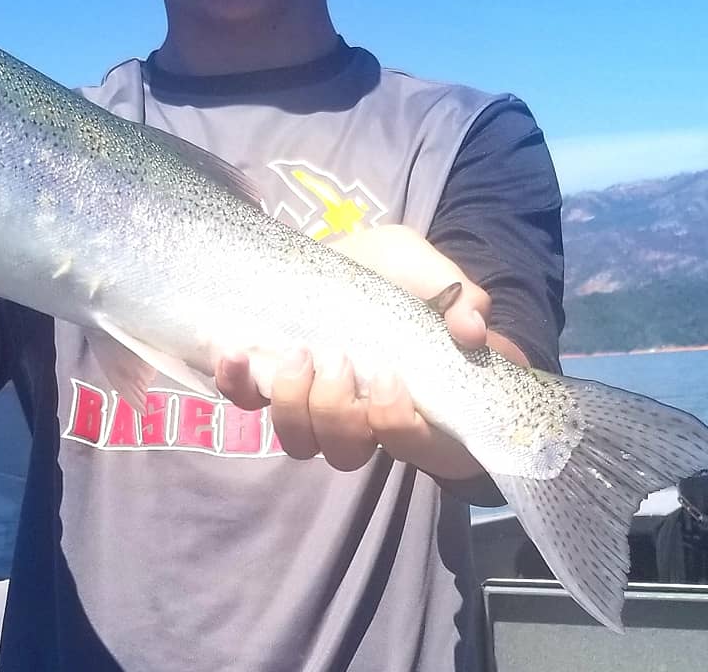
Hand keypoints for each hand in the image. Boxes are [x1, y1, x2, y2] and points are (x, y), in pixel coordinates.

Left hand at [216, 224, 526, 477]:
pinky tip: (234, 352)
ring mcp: (312, 403)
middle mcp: (362, 414)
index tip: (389, 378)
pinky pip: (246, 403)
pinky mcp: (270, 383)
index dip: (399, 426)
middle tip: (337, 359)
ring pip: (301, 442)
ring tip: (297, 356)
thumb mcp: (421, 266)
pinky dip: (236, 385)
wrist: (340, 254)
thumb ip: (454, 292)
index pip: (418, 447)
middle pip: (348, 452)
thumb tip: (473, 327)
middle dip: (338, 414)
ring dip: (295, 407)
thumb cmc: (390, 271)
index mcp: (411, 397)